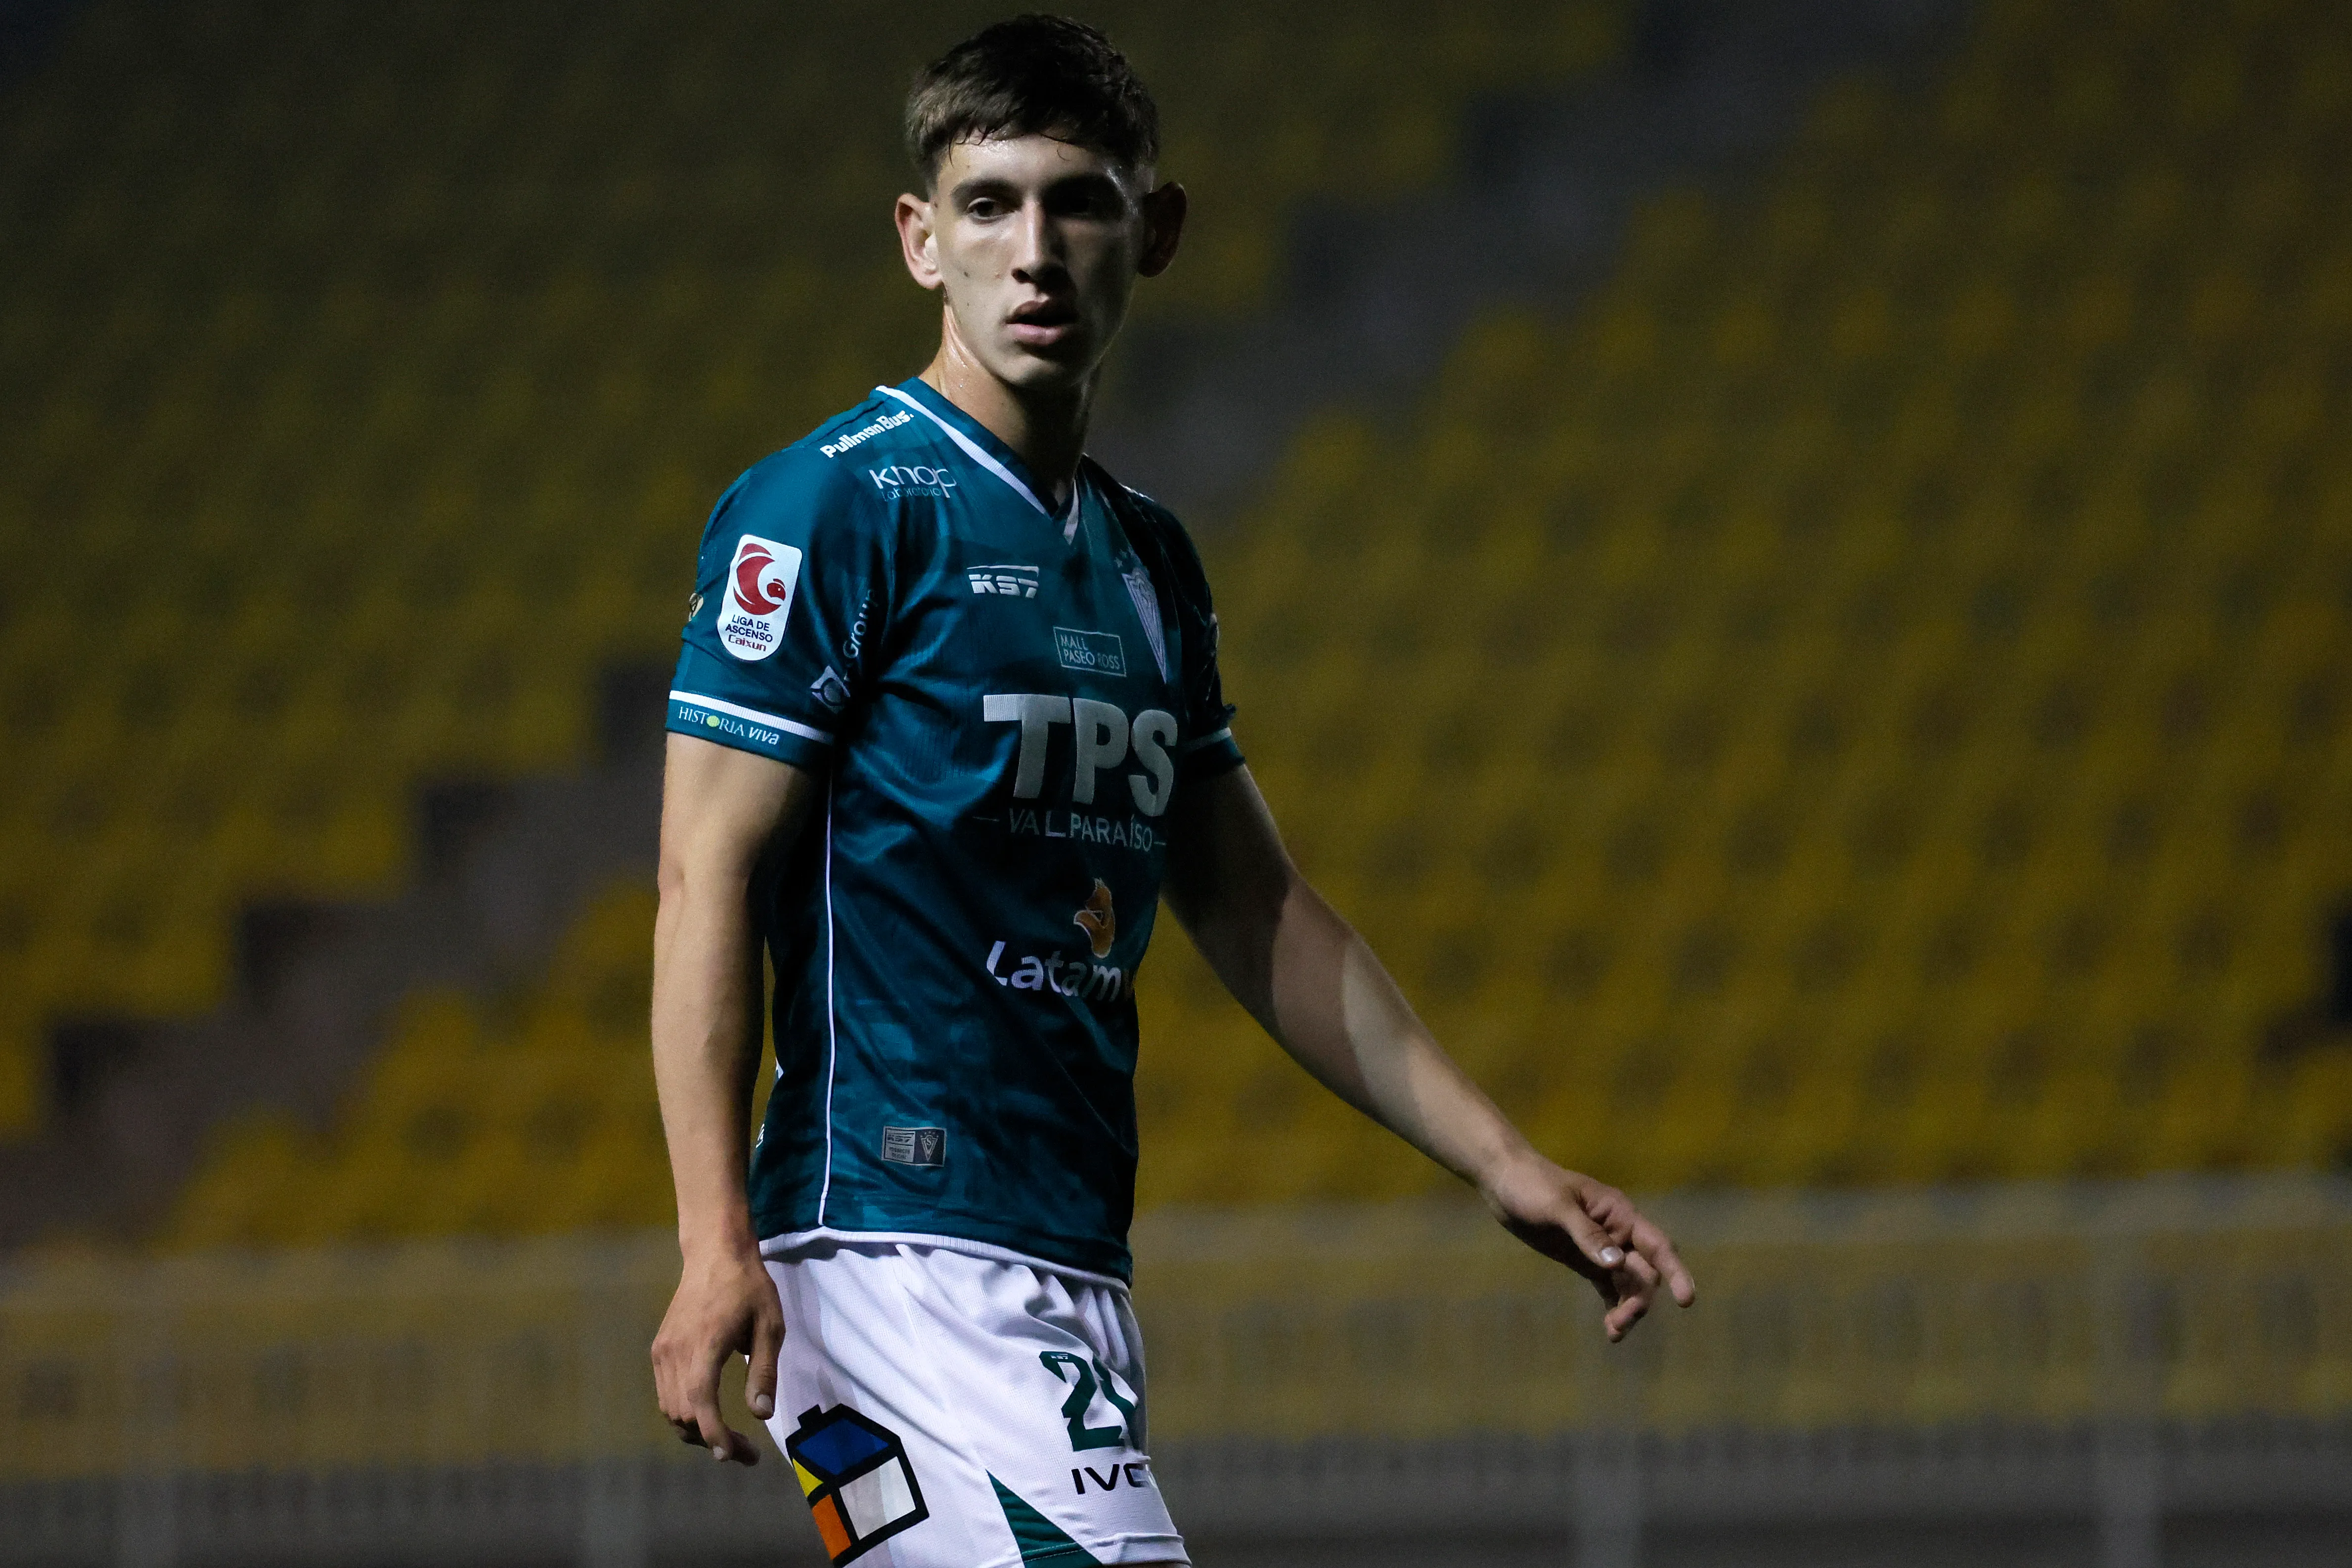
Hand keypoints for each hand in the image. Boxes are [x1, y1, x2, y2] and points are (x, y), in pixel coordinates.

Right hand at [650, 1247, 784, 1463]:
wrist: (715, 1253)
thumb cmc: (749, 1288)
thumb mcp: (770, 1326)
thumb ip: (763, 1371)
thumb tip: (760, 1415)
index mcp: (705, 1345)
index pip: (700, 1403)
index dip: (715, 1435)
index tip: (734, 1455)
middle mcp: (675, 1352)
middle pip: (684, 1414)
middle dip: (713, 1440)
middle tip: (745, 1451)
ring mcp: (662, 1351)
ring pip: (671, 1409)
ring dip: (697, 1430)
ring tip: (729, 1438)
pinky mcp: (659, 1349)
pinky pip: (665, 1394)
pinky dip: (684, 1412)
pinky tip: (708, 1414)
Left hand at [1483, 1157, 1695, 1340]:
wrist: (1505, 1181)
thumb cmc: (1532, 1185)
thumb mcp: (1557, 1208)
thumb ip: (1587, 1235)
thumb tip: (1617, 1264)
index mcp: (1619, 1213)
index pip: (1657, 1246)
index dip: (1675, 1272)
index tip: (1686, 1301)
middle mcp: (1618, 1232)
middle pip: (1644, 1272)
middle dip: (1639, 1299)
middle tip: (1620, 1323)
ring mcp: (1602, 1248)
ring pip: (1628, 1283)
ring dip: (1627, 1307)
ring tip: (1615, 1332)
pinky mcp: (1585, 1260)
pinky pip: (1608, 1286)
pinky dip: (1613, 1306)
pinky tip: (1611, 1331)